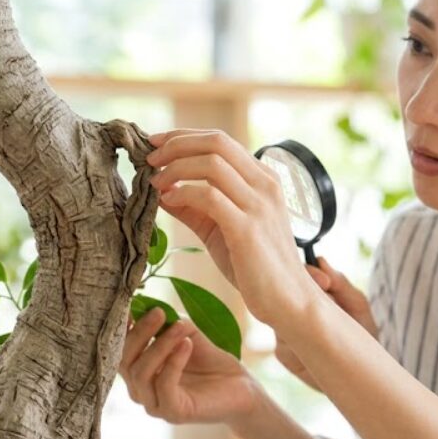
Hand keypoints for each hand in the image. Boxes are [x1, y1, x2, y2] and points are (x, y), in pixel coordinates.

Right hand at [119, 307, 262, 424]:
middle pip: (125, 362)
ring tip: (181, 326)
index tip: (130, 305)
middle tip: (159, 312)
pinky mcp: (173, 413)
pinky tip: (187, 344)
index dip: (121, 329)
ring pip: (142, 373)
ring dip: (160, 345)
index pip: (118, 351)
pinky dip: (173, 361)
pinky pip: (164, 385)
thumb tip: (148, 304)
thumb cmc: (210, 361)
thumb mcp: (186, 334)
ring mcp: (155, 405)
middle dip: (140, 333)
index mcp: (139, 372)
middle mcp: (141, 391)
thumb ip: (166, 323)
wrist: (241, 387)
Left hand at [145, 128, 325, 330]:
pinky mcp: (248, 229)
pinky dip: (184, 193)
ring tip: (155, 181)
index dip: (183, 136)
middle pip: (216, 142)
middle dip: (176, 144)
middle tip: (149, 158)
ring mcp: (259, 205)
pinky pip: (210, 197)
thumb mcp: (221, 229)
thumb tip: (161, 190)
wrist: (287, 301)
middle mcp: (265, 184)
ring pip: (212, 163)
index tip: (155, 143)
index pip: (220, 140)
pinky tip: (168, 201)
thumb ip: (195, 208)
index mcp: (263, 179)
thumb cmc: (256, 266)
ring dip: (175, 167)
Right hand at [276, 256, 377, 390]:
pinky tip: (318, 348)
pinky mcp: (283, 355)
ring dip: (303, 323)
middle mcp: (289, 313)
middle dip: (302, 296)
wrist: (365, 371)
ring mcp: (282, 334)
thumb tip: (321, 260)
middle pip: (280, 296)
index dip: (306, 274)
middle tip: (328, 301)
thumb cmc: (363, 334)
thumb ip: (341, 283)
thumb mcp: (358, 306)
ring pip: (280, 321)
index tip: (325, 283)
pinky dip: (301, 344)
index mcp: (305, 297)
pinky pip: (284, 345)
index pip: (294, 276)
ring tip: (329, 329)